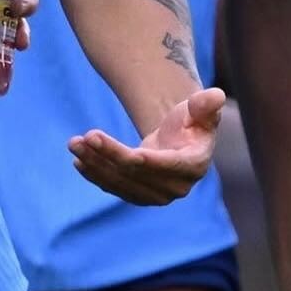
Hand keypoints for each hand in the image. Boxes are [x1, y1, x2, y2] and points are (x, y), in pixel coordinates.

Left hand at [68, 87, 226, 204]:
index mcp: (193, 165)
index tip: (119, 148)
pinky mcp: (139, 196)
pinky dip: (96, 175)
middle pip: (136, 173)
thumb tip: (216, 95)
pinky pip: (115, 188)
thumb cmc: (191, 121)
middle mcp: (176, 187)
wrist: (179, 140)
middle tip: (84, 137)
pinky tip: (78, 162)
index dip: (142, 159)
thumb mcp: (199, 110)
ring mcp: (157, 195)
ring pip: (121, 182)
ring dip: (95, 165)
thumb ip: (205, 104)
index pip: (164, 165)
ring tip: (74, 144)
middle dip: (108, 154)